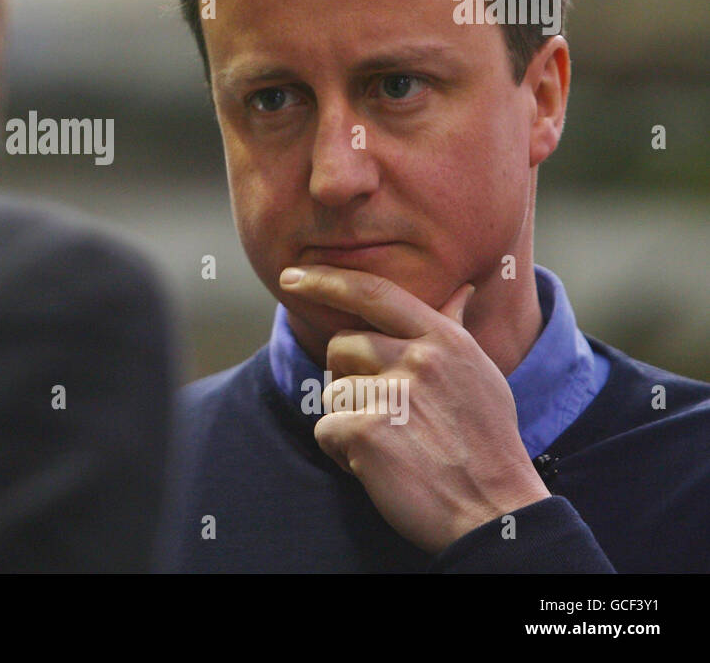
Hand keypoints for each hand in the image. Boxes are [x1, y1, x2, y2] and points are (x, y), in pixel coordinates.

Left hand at [280, 264, 549, 552]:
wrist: (495, 511)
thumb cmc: (486, 443)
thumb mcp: (479, 376)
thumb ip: (453, 331)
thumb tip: (460, 291)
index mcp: (444, 340)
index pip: (374, 292)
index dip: (326, 280)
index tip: (291, 276)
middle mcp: (419, 358)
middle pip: (341, 345)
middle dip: (348, 378)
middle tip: (384, 415)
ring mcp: (393, 394)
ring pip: (333, 391)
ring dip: (349, 420)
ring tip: (392, 444)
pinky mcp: (367, 432)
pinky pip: (326, 429)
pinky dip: (342, 452)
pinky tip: (380, 466)